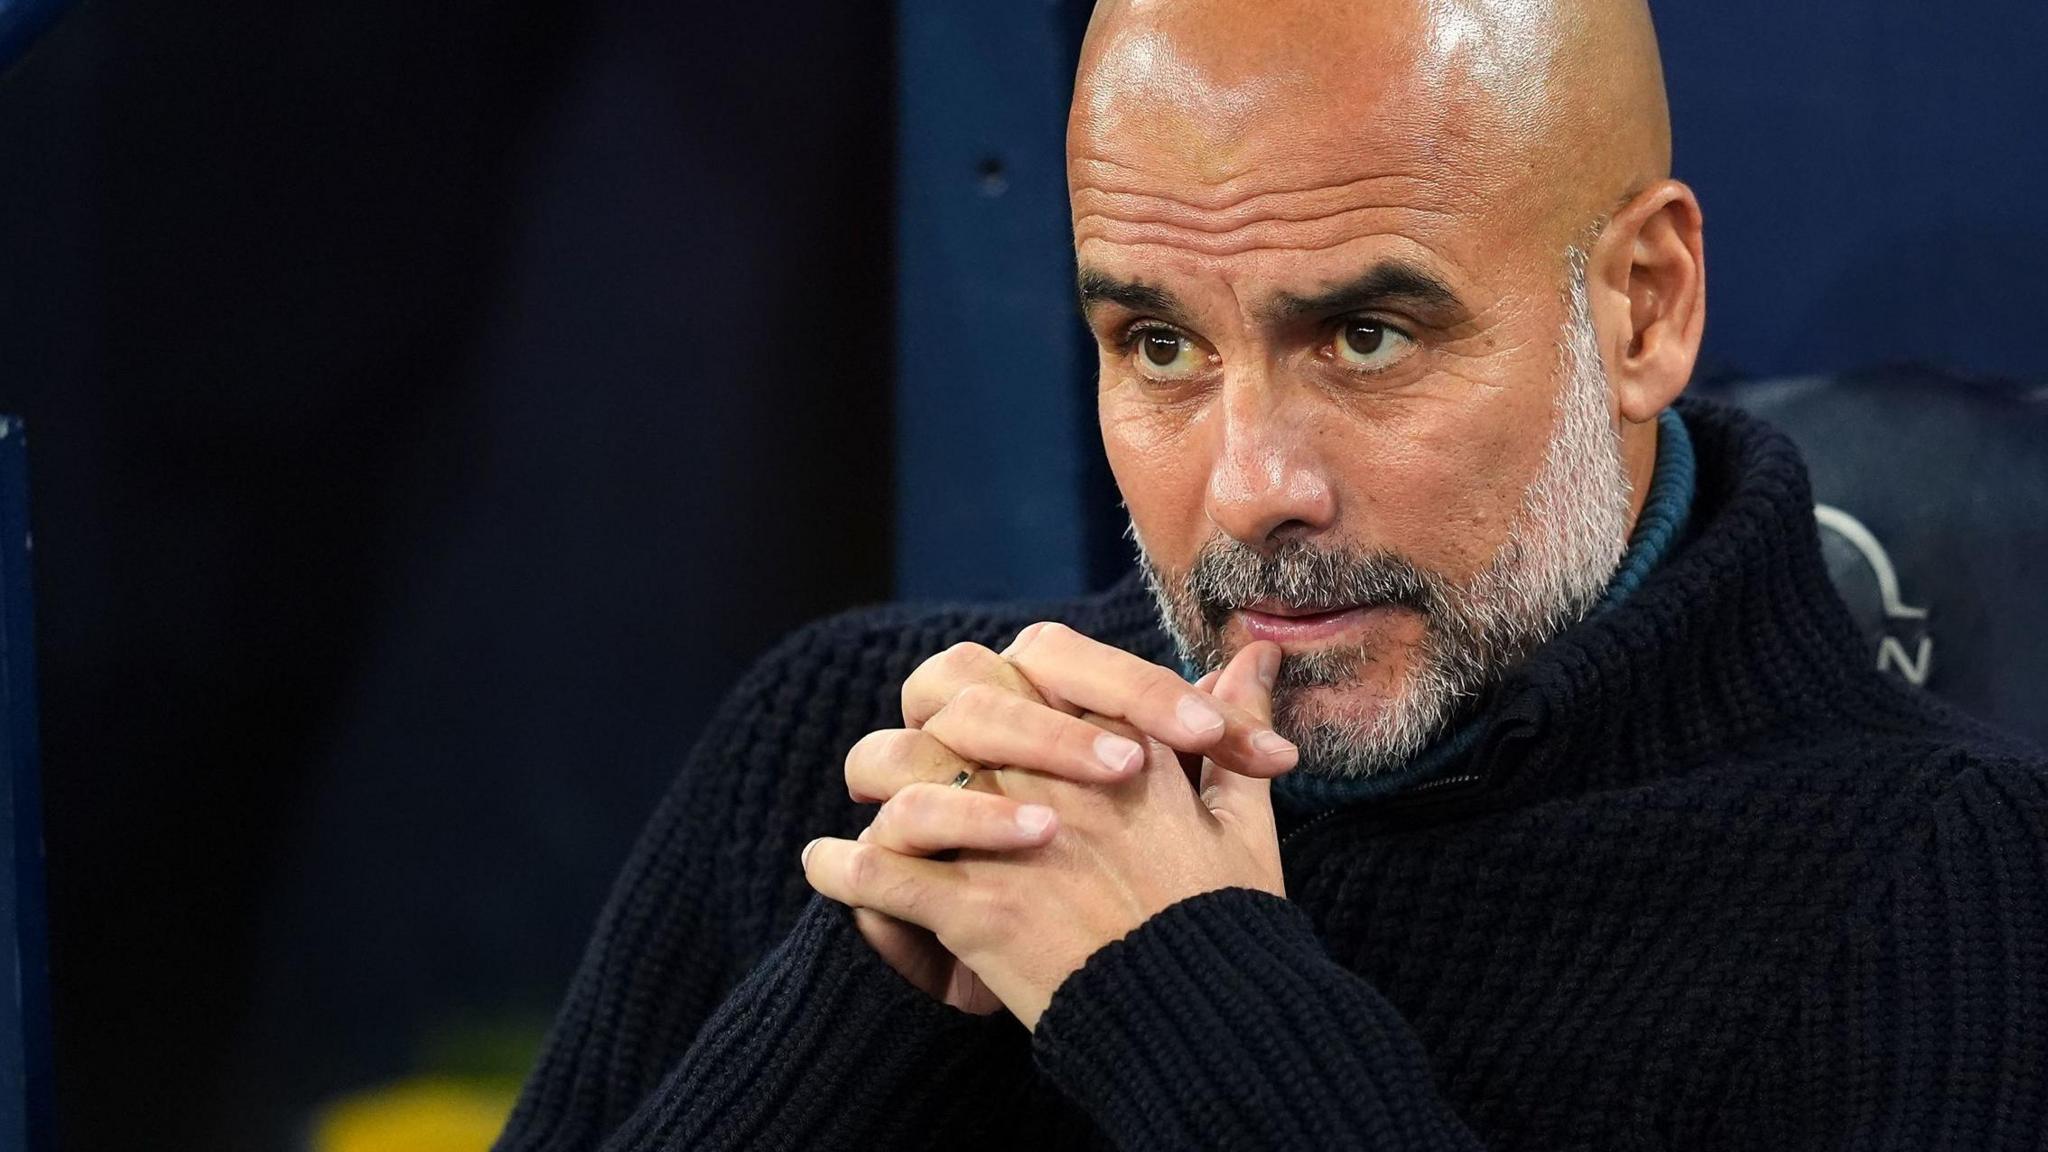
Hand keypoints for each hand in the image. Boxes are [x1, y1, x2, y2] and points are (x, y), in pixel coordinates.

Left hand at [810, 638, 1289, 1028]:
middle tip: (930, 748)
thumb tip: (1251, 658)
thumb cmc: (1226, 919)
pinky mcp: (972, 906)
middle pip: (958, 696)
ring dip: (881, 792)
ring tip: (866, 810)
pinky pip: (879, 874)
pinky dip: (843, 871)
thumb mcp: (1240, 817)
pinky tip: (828, 867)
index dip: (1018, 681)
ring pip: (905, 773)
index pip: (1044, 659)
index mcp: (1117, 741)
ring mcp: (1007, 838)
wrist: (1205, 1017)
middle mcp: (1053, 775)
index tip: (1009, 715)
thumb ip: (1232, 729)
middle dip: (937, 715)